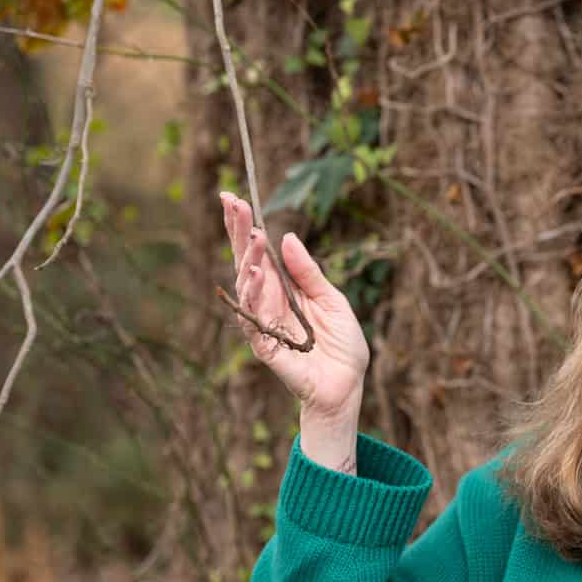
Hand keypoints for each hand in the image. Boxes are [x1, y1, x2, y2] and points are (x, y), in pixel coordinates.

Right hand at [220, 192, 369, 420]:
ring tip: (255, 237)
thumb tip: (287, 237)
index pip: (258, 252)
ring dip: (249, 259)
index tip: (234, 197)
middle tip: (233, 203)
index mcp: (282, 288)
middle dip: (238, 232)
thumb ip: (308, 272)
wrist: (348, 384)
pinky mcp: (265, 345)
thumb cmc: (340, 344)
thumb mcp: (332, 299)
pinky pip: (253, 318)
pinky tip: (255, 274)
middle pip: (245, 261)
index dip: (244, 227)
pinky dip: (253, 295)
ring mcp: (263, 322)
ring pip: (246, 286)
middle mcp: (267, 301)